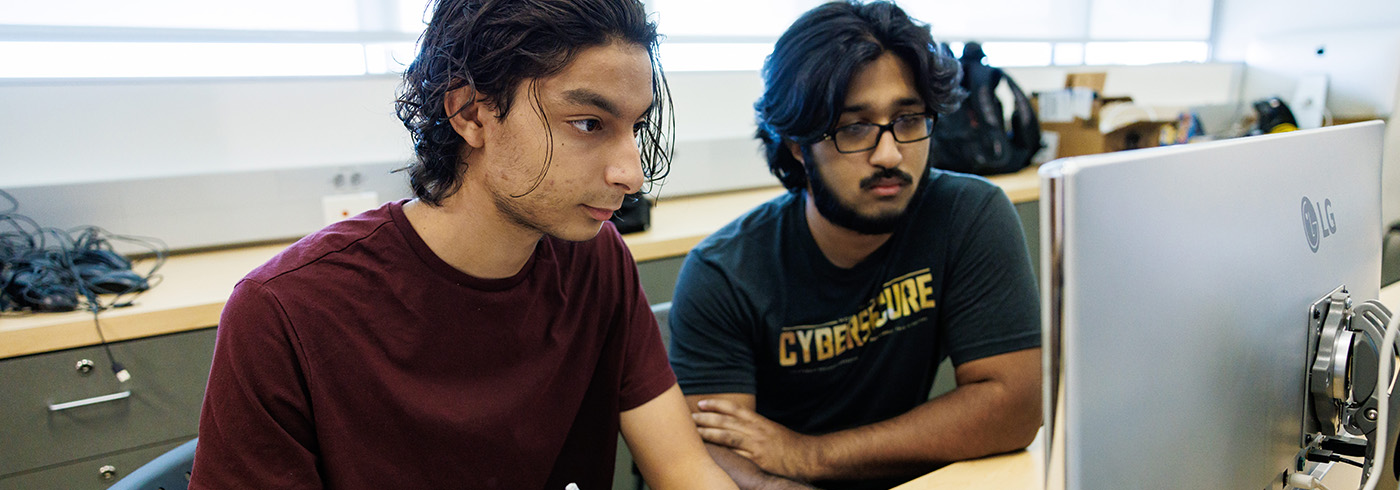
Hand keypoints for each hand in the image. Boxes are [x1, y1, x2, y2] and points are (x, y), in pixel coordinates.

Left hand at [692, 398, 820, 480]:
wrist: (806, 456)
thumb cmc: (789, 444)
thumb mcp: (771, 430)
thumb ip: (754, 427)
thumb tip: (737, 426)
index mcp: (758, 421)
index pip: (733, 409)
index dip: (716, 405)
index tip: (701, 403)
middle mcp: (755, 430)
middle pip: (725, 421)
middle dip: (705, 418)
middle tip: (689, 417)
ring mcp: (755, 444)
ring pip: (727, 436)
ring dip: (708, 433)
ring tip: (693, 431)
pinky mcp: (757, 459)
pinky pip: (736, 454)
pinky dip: (722, 452)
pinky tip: (710, 451)